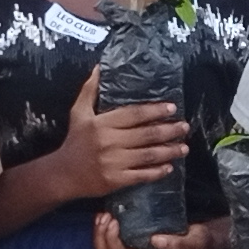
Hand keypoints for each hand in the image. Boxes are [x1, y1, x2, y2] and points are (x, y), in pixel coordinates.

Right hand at [55, 68, 188, 196]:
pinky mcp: (116, 180)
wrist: (63, 174)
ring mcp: (113, 162)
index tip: (172, 108)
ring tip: (184, 148)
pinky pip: (141, 175)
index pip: (134, 114)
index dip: (154, 110)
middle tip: (184, 127)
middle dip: (169, 131)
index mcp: (102, 124)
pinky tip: (169, 167)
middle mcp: (109, 142)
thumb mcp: (79, 113)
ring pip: (148, 155)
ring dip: (169, 151)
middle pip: (146, 134)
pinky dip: (157, 172)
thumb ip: (89, 90)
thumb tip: (99, 67)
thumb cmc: (74, 141)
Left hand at [91, 211, 223, 248]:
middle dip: (100, 236)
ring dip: (100, 235)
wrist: (204, 244)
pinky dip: (105, 234)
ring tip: (103, 215)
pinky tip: (109, 217)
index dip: (111, 239)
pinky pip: (112, 247)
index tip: (114, 219)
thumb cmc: (200, 243)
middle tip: (104, 215)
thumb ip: (178, 243)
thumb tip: (156, 241)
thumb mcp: (195, 241)